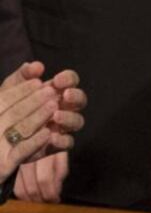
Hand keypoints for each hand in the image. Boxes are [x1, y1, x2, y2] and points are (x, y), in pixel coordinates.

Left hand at [1, 64, 84, 201]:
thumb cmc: (5, 108)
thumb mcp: (9, 90)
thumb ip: (22, 76)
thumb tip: (37, 65)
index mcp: (55, 92)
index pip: (70, 81)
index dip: (68, 79)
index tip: (57, 80)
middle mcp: (62, 108)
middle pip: (80, 101)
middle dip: (76, 96)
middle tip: (65, 94)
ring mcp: (60, 127)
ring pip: (78, 122)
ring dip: (70, 117)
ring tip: (56, 115)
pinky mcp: (54, 146)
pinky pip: (66, 143)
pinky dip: (61, 140)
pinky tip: (50, 136)